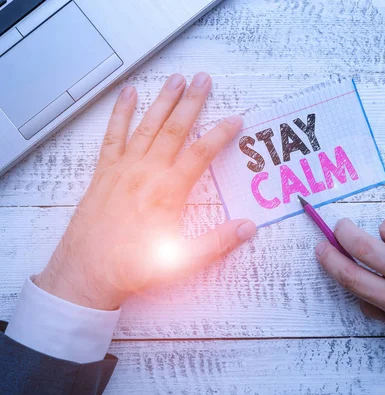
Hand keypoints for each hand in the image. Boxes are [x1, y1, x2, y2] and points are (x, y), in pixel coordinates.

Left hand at [35, 73, 255, 310]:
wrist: (86, 274)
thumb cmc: (133, 268)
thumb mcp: (182, 261)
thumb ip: (217, 242)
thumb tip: (248, 227)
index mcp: (168, 192)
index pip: (201, 154)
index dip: (220, 134)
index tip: (235, 119)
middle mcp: (146, 173)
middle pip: (174, 129)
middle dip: (191, 102)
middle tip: (203, 79)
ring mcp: (123, 169)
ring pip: (147, 126)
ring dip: (163, 101)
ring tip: (176, 79)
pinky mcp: (104, 172)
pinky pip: (113, 136)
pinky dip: (120, 114)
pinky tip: (128, 95)